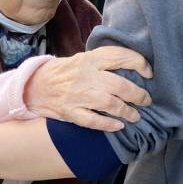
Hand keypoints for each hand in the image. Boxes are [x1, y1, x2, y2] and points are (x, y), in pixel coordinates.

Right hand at [24, 46, 152, 132]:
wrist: (33, 86)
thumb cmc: (63, 73)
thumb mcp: (81, 59)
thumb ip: (102, 62)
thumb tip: (132, 67)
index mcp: (89, 59)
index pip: (120, 56)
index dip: (139, 64)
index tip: (149, 73)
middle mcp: (85, 76)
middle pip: (120, 85)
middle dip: (138, 95)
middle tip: (146, 100)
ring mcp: (77, 95)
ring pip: (110, 104)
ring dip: (127, 112)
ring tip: (135, 116)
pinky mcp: (70, 111)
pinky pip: (93, 120)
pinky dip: (108, 124)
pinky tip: (118, 126)